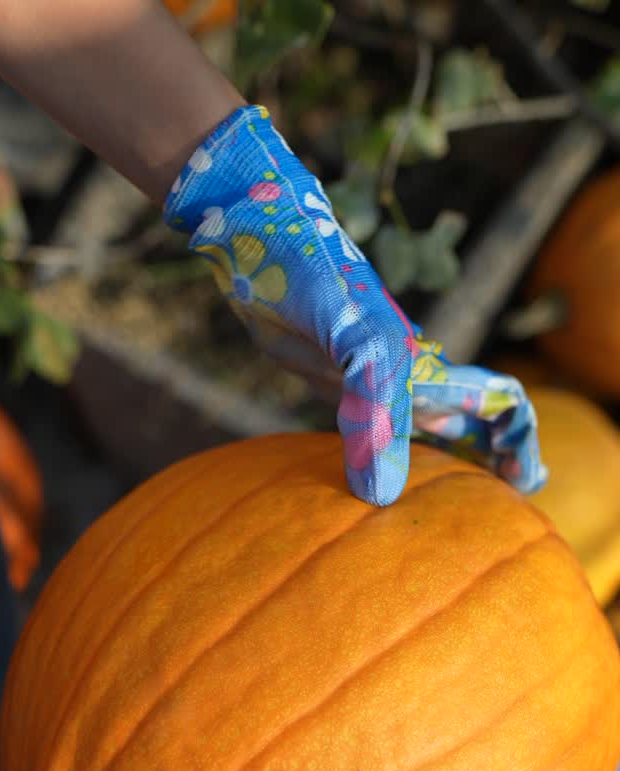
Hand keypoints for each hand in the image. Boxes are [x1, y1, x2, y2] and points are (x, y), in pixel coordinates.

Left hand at [165, 105, 546, 505]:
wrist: (257, 246)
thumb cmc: (316, 276)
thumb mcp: (356, 339)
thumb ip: (376, 411)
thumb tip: (381, 496)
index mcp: (427, 368)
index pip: (497, 403)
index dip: (519, 443)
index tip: (521, 484)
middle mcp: (409, 379)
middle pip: (467, 426)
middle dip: (487, 464)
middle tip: (494, 512)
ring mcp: (373, 383)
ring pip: (420, 434)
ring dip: (435, 471)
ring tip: (435, 514)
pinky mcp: (336, 385)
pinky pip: (371, 433)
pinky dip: (379, 464)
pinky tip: (364, 494)